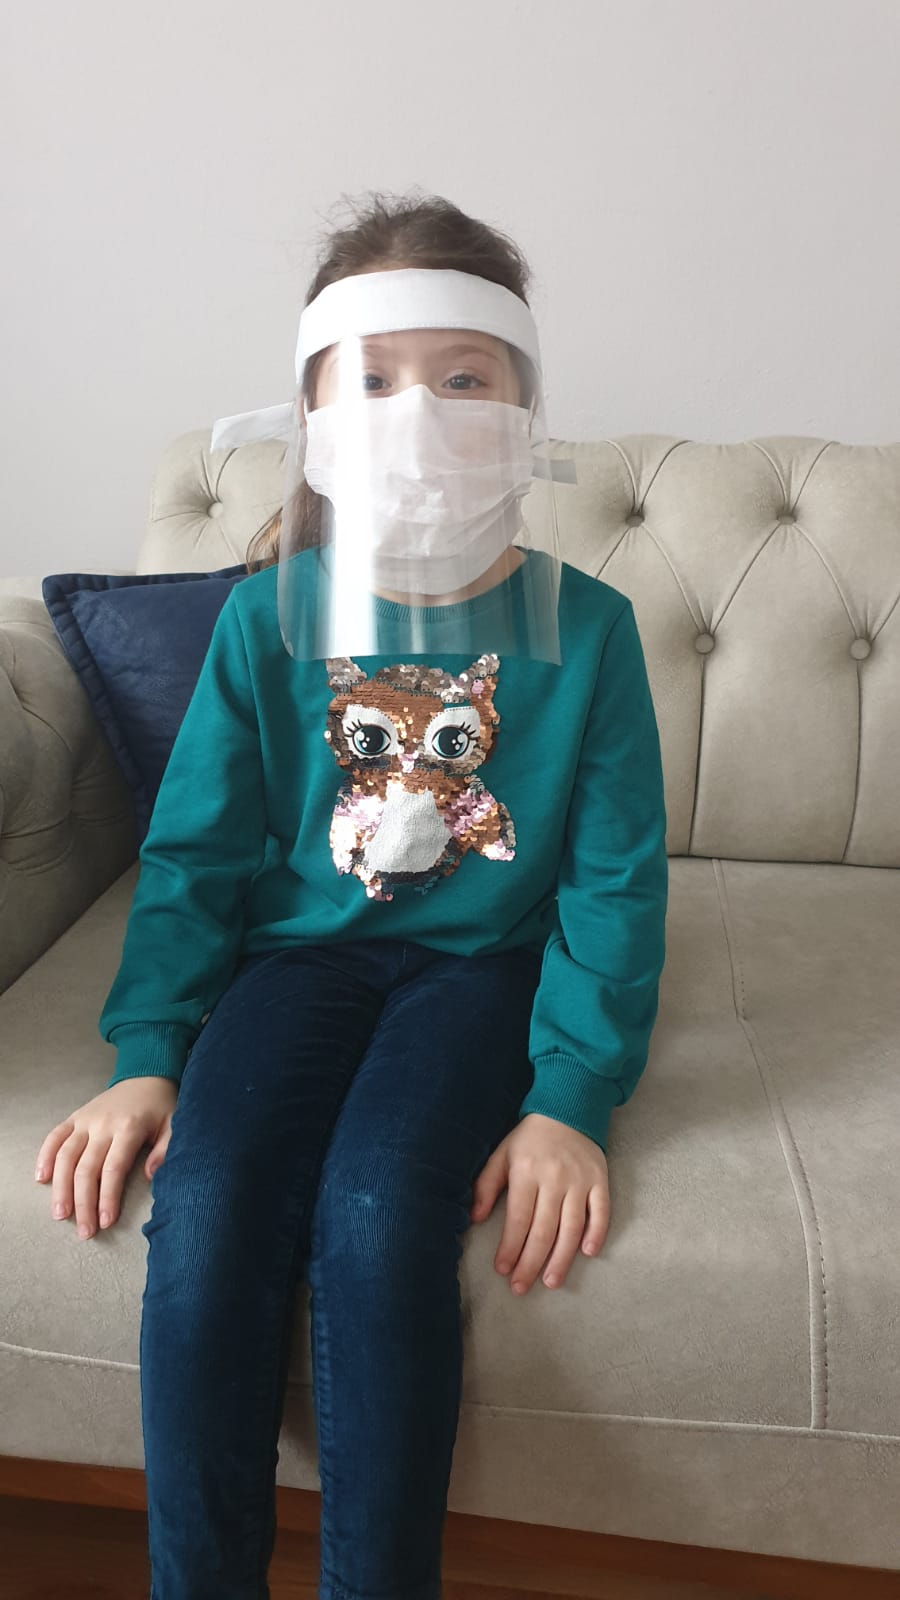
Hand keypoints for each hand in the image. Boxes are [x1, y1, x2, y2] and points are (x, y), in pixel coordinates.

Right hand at [34, 1077, 178, 1239]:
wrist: (146, 1075)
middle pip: (86, 1169)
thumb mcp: (174, 1125)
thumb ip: (164, 1150)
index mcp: (128, 1128)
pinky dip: (45, 1156)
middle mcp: (102, 1124)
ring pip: (66, 1156)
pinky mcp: (75, 1117)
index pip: (113, 1169)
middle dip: (83, 1203)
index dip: (107, 1197)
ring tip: (60, 1214)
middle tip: (84, 1231)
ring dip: (61, 1187)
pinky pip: (55, 1136)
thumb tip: (151, 1176)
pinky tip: (41, 1178)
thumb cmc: (161, 1106)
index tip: (105, 1222)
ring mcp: (85, 1120)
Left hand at [469, 1112, 609, 1294]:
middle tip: (521, 1288)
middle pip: (543, 1230)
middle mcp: (554, 1179)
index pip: (518, 1219)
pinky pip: (601, 1211)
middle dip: (530, 1262)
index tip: (502, 1270)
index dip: (510, 1247)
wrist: (567, 1108)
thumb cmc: (529, 1138)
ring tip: (551, 1281)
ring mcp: (580, 1181)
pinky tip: (588, 1253)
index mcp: (526, 1172)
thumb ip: (486, 1185)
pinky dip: (596, 1233)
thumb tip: (474, 1219)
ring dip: (561, 1258)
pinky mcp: (600, 1180)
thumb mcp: (501, 1154)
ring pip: (571, 1227)